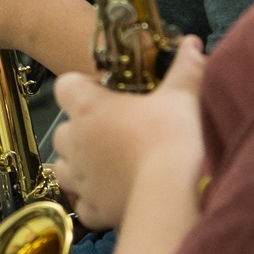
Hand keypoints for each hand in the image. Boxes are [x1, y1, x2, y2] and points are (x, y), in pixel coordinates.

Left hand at [50, 36, 206, 229]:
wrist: (176, 193)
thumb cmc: (175, 136)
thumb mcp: (183, 96)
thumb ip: (185, 68)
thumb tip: (191, 43)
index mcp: (89, 108)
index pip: (65, 86)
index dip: (83, 87)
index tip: (109, 92)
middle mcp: (75, 142)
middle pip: (62, 129)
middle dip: (81, 130)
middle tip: (115, 130)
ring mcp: (81, 178)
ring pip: (63, 168)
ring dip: (79, 165)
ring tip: (109, 164)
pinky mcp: (92, 210)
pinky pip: (83, 204)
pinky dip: (94, 200)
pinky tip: (115, 196)